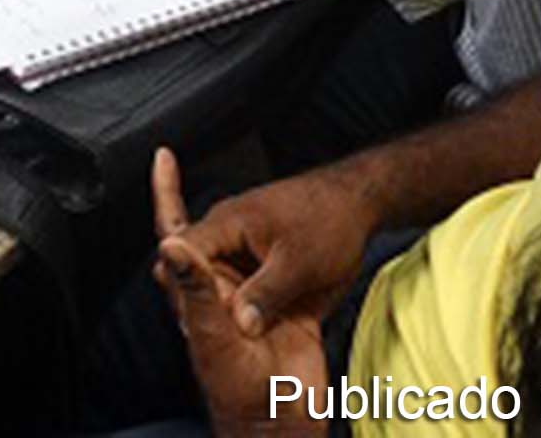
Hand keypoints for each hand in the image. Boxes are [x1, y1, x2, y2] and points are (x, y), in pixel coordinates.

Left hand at [151, 148, 328, 436]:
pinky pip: (285, 275)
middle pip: (215, 237)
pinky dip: (296, 258)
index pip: (174, 237)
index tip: (163, 157)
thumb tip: (172, 246)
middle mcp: (221, 292)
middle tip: (242, 178)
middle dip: (225, 209)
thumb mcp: (215, 342)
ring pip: (251, 251)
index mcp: (197, 295)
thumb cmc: (242, 396)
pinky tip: (307, 240)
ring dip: (264, 231)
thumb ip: (197, 293)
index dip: (165, 195)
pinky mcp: (286, 313)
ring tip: (283, 207)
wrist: (286, 427)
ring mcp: (254, 302)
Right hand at [171, 154, 382, 341]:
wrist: (358, 203)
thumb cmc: (331, 220)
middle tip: (203, 335)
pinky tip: (249, 324)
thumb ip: (267, 294)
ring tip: (227, 337)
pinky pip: (235, 282)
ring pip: (214, 281)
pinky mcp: (254, 257)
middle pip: (192, 271)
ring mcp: (238, 243)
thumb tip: (240, 324)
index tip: (190, 320)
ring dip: (218, 304)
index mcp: (226, 223)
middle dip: (195, 301)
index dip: (181, 286)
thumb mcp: (300, 264)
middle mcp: (224, 231)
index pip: (181, 252)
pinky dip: (237, 302)